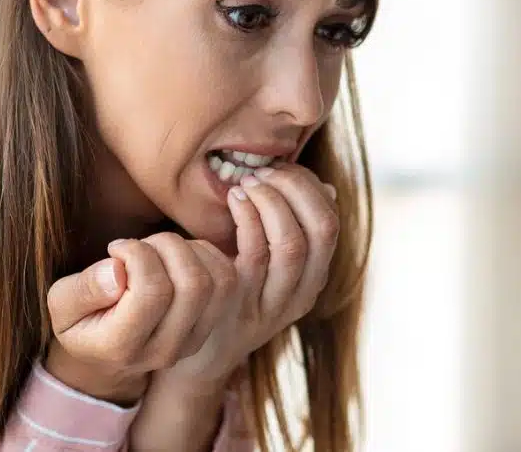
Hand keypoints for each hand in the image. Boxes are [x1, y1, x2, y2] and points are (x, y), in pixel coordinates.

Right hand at [43, 232, 237, 403]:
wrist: (102, 353)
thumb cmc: (79, 319)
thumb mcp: (61, 304)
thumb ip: (84, 288)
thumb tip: (118, 270)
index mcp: (123, 346)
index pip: (153, 291)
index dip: (138, 254)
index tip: (116, 249)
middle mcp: (165, 350)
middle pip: (194, 285)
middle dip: (168, 246)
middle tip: (140, 245)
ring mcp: (193, 340)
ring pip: (218, 281)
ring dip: (190, 249)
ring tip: (158, 250)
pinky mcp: (210, 326)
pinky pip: (228, 281)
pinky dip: (207, 254)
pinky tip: (176, 255)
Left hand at [150, 162, 339, 391]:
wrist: (190, 352)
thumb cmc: (225, 293)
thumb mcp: (265, 265)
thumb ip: (289, 227)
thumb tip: (323, 186)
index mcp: (310, 280)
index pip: (330, 224)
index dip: (308, 188)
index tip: (279, 169)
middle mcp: (298, 296)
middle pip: (320, 231)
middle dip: (293, 189)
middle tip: (262, 173)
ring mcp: (269, 306)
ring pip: (289, 244)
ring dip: (269, 201)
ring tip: (245, 184)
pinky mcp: (237, 307)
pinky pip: (253, 256)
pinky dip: (247, 218)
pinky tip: (231, 201)